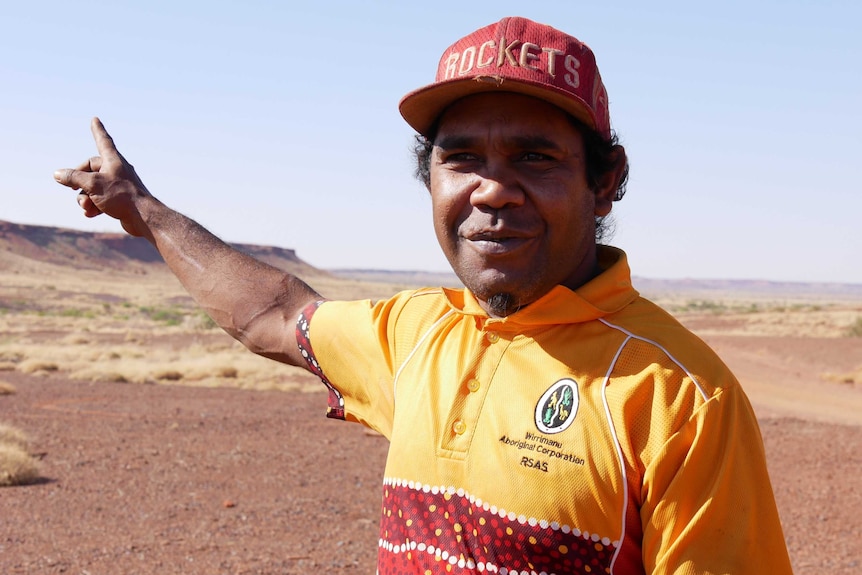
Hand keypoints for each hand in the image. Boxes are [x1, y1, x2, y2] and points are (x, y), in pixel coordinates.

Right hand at [54, 118, 153, 237]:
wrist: (143, 218)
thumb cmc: (121, 197)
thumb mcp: (92, 185)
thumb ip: (73, 177)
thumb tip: (57, 173)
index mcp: (113, 160)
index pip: (103, 140)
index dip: (97, 130)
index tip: (95, 119)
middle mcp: (116, 170)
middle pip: (89, 170)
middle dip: (78, 184)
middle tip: (72, 191)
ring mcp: (118, 185)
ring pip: (92, 187)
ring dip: (84, 198)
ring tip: (87, 207)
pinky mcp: (119, 200)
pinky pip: (100, 199)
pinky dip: (93, 206)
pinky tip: (91, 214)